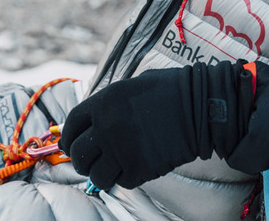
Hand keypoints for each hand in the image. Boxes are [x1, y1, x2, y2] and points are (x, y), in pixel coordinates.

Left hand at [59, 60, 268, 190]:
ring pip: (96, 174)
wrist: (200, 106)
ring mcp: (122, 150)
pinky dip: (124, 178)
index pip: (71, 126)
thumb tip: (92, 120)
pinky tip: (134, 167)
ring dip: (101, 173)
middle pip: (79, 153)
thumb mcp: (131, 86)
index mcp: (103, 103)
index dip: (68, 138)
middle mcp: (107, 127)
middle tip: (90, 161)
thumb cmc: (168, 91)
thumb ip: (108, 103)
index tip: (71, 144)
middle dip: (81, 159)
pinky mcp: (140, 168)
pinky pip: (121, 182)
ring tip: (111, 168)